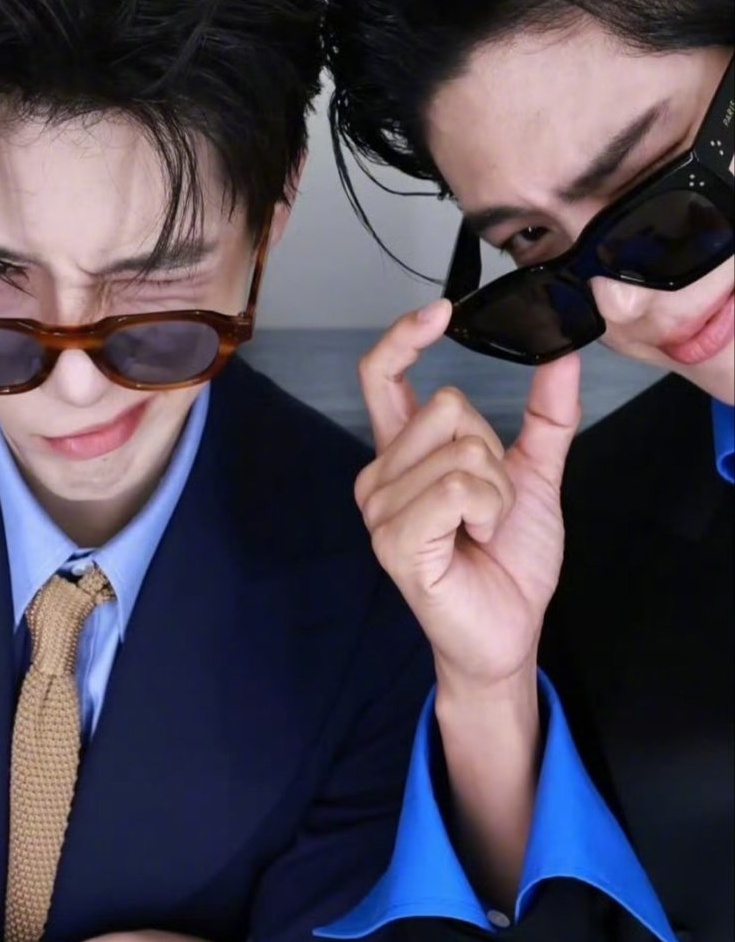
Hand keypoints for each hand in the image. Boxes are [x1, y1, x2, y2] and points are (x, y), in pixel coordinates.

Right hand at [356, 299, 580, 692]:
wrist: (509, 629)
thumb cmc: (507, 558)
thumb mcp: (534, 475)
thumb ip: (545, 416)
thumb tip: (562, 355)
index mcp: (404, 453)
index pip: (381, 377)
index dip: (404, 338)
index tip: (442, 311)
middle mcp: (381, 474)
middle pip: (448, 407)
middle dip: (495, 451)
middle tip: (491, 502)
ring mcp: (380, 509)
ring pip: (462, 449)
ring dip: (498, 489)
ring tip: (483, 527)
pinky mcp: (393, 540)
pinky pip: (458, 487)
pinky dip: (488, 509)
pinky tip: (475, 538)